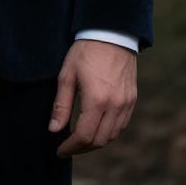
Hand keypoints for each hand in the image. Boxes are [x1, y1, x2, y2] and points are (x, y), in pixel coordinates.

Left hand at [49, 39, 136, 155]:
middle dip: (82, 148)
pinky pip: (121, 125)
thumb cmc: (85, 52)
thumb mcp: (67, 75)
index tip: (59, 150)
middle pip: (99, 140)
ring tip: (80, 139)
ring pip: (112, 136)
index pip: (84, 136)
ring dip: (96, 142)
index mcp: (97, 100)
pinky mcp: (132, 99)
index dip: (70, 147)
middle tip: (67, 147)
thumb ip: (61, 105)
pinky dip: (108, 132)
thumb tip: (53, 129)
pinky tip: (96, 127)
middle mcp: (115, 105)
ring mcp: (126, 103)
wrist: (111, 34)